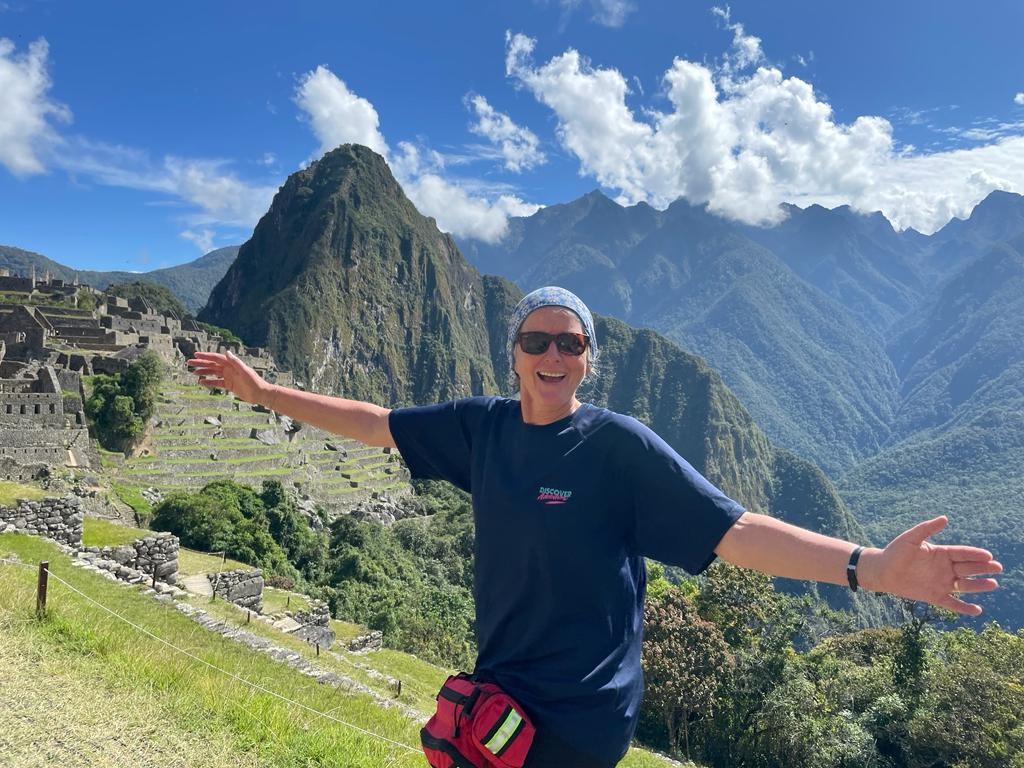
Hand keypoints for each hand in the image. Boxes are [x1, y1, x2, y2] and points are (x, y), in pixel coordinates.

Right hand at [186, 350, 268, 404]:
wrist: (260, 394)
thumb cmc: (254, 382)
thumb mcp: (244, 371)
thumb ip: (236, 362)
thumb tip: (227, 352)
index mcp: (232, 364)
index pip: (216, 358)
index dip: (206, 356)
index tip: (195, 355)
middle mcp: (229, 369)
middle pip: (212, 365)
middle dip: (201, 363)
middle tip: (189, 363)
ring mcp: (229, 377)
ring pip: (213, 373)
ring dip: (203, 372)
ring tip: (193, 372)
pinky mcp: (229, 385)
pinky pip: (217, 383)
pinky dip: (209, 382)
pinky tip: (201, 382)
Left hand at [863, 516, 1001, 615]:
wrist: (882, 571)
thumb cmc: (895, 552)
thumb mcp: (910, 538)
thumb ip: (927, 528)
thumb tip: (945, 518)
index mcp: (941, 553)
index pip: (962, 553)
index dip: (975, 554)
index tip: (988, 555)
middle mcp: (945, 568)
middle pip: (968, 568)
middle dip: (983, 568)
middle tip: (997, 568)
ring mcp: (941, 583)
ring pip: (965, 585)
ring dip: (979, 586)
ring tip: (993, 584)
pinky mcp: (934, 596)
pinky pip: (952, 603)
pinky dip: (964, 608)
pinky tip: (977, 610)